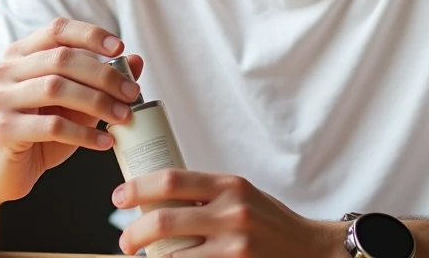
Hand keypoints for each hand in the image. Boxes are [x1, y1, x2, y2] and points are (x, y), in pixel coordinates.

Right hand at [0, 18, 142, 202]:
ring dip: (97, 102)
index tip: (120, 47)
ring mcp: (1, 98)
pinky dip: (85, 133)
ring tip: (123, 116)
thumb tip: (136, 61)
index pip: (57, 30)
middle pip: (62, 59)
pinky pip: (51, 127)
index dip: (90, 34)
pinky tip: (105, 141)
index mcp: (22, 54)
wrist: (3, 169)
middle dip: (103, 74)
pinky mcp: (3, 130)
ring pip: (56, 88)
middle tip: (132, 93)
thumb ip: (101, 80)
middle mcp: (7, 70)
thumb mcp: (75, 102)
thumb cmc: (42, 129)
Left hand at [114, 170, 342, 256]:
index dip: (138, 187)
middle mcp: (231, 211)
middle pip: (164, 218)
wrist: (309, 249)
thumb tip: (158, 196)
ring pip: (173, 254)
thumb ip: (207, 194)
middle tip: (124, 240)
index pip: (171, 179)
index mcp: (229, 184)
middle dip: (133, 232)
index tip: (119, 196)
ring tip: (143, 257)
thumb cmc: (270, 222)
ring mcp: (234, 243)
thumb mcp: (242, 195)